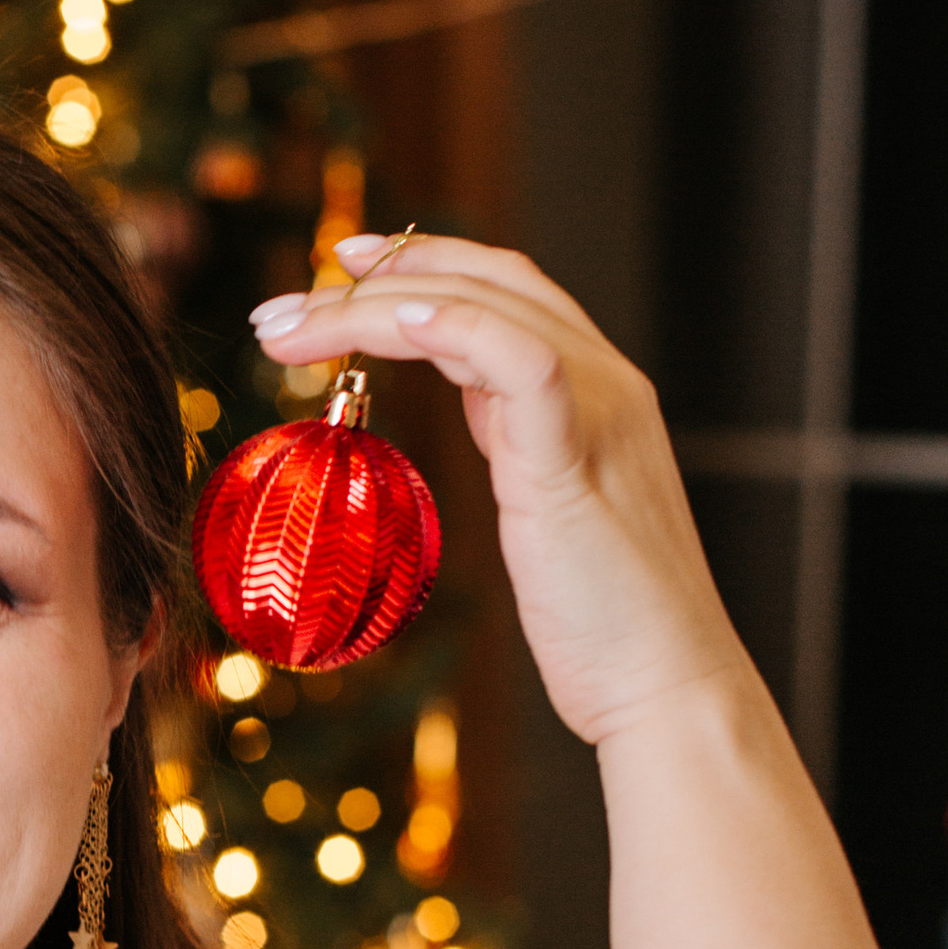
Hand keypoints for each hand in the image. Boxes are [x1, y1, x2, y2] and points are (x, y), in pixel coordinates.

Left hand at [248, 232, 749, 747]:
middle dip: (375, 279)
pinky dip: (455, 329)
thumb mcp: (551, 503)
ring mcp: (597, 414)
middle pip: (486, 283)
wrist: (667, 686)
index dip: (424, 263)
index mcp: (596, 389)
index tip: (341, 267)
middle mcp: (605, 383)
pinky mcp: (575, 462)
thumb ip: (521, 442)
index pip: (506, 288)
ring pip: (482, 310)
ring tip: (290, 327)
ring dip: (374, 306)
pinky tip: (395, 323)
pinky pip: (519, 363)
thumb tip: (477, 411)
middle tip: (280, 306)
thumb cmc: (605, 620)